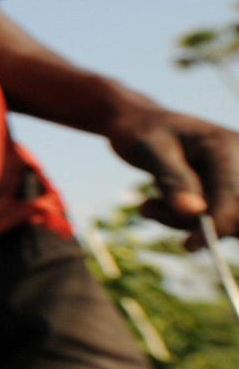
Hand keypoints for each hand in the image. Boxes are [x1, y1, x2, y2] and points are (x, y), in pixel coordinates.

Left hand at [106, 102, 238, 242]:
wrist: (139, 123)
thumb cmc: (141, 131)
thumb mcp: (148, 150)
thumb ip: (173, 179)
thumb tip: (195, 212)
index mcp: (224, 146)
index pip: (232, 195)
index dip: (216, 224)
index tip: (189, 245)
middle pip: (233, 211)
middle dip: (192, 222)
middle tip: (149, 209)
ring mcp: (234, 175)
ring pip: (224, 219)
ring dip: (184, 221)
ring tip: (148, 204)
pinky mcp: (225, 189)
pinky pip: (213, 218)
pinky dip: (185, 220)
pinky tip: (156, 205)